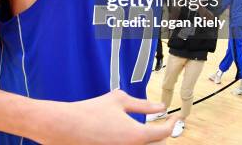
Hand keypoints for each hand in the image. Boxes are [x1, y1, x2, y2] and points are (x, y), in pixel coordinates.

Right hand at [42, 90, 177, 144]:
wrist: (66, 126)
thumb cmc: (91, 111)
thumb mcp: (119, 100)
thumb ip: (143, 104)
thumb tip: (160, 106)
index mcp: (137, 136)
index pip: (165, 132)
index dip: (173, 123)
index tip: (175, 116)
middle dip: (162, 134)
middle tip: (162, 123)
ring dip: (149, 139)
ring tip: (147, 128)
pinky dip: (135, 141)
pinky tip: (128, 133)